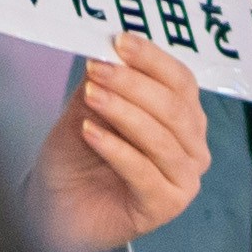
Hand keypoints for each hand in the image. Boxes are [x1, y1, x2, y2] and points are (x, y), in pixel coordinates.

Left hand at [27, 36, 209, 251]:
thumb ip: (105, 80)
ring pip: (161, 139)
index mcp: (184, 118)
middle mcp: (193, 148)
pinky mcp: (165, 207)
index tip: (119, 42)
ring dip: (123, 112)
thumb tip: (108, 48)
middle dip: (134, 84)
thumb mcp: (90, 107)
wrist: (58, 209)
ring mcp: (184, 180)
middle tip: (98, 70)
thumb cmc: (79, 158)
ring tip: (91, 96)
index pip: (181, 81)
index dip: (152, 58)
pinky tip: (89, 131)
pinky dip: (115, 148)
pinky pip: (144, 172)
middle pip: (174, 108)